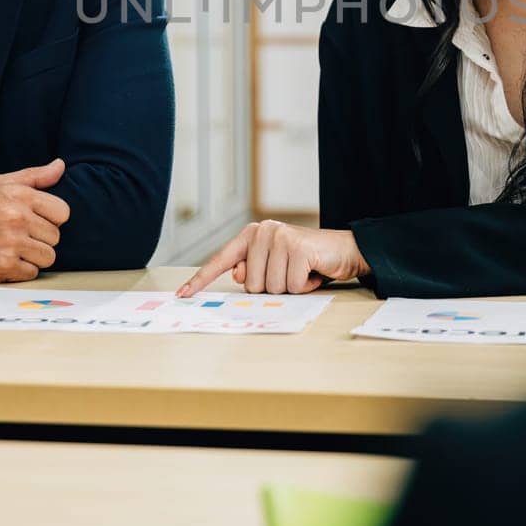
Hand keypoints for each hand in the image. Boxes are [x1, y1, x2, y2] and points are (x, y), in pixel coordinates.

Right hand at [0, 159, 68, 281]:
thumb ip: (32, 176)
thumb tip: (61, 165)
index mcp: (18, 195)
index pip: (62, 212)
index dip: (50, 218)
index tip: (34, 220)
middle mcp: (16, 218)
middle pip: (55, 236)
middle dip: (39, 238)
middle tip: (15, 236)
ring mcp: (9, 243)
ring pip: (47, 257)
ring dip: (32, 257)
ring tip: (11, 249)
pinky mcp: (1, 267)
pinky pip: (31, 273)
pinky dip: (19, 271)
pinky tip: (2, 261)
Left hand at [176, 220, 368, 296]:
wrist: (343, 251)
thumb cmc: (306, 261)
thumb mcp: (275, 268)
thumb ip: (253, 271)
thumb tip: (241, 275)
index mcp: (252, 235)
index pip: (221, 260)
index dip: (201, 279)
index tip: (182, 294)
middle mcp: (263, 232)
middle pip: (251, 285)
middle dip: (273, 287)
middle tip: (291, 274)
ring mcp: (281, 237)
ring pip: (271, 287)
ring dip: (291, 287)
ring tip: (303, 272)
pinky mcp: (299, 248)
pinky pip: (292, 286)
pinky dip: (305, 286)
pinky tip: (313, 272)